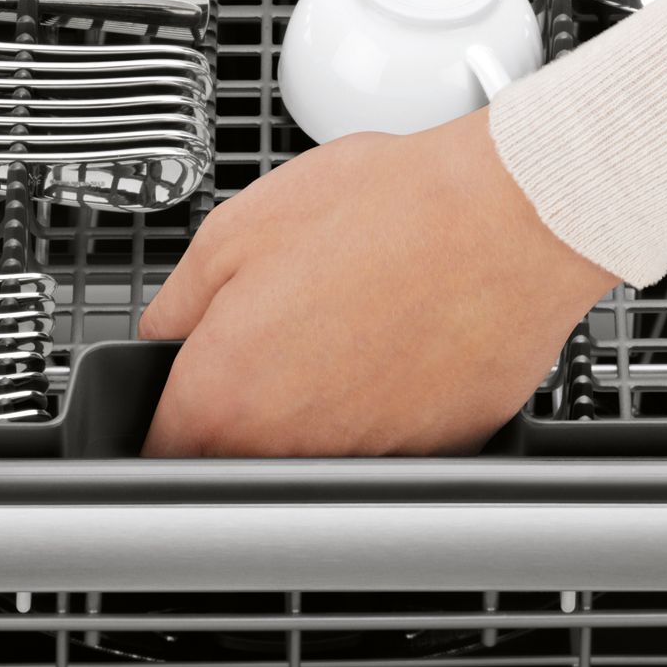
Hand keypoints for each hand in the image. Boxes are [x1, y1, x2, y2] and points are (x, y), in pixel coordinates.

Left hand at [139, 109, 616, 456]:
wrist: (508, 216)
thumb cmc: (387, 208)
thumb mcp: (237, 226)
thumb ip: (178, 303)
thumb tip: (163, 338)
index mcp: (229, 395)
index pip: (159, 450)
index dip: (163, 414)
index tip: (179, 394)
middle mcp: (296, 447)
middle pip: (242, 455)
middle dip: (244, 404)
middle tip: (275, 333)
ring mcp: (372, 457)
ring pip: (319, 451)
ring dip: (320, 403)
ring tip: (348, 321)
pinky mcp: (440, 453)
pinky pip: (390, 442)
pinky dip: (386, 402)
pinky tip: (400, 336)